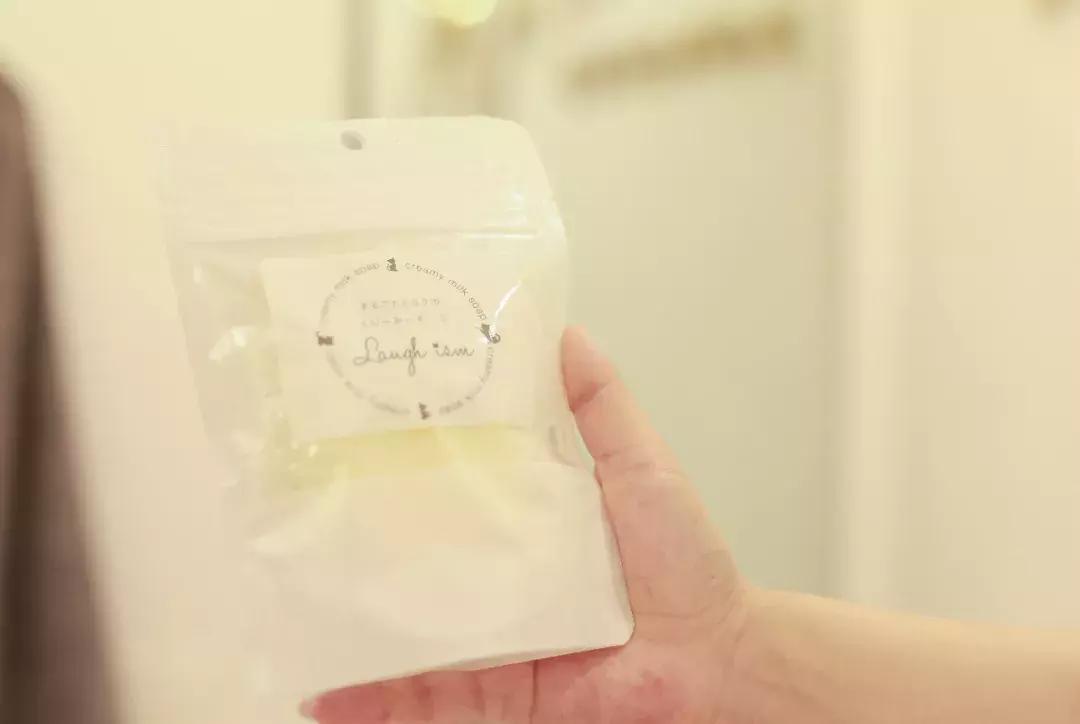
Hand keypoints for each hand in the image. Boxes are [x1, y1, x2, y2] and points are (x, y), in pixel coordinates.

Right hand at [303, 327, 748, 723]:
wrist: (715, 658)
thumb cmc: (683, 561)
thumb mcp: (638, 465)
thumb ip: (600, 405)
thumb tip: (564, 332)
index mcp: (523, 522)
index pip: (449, 491)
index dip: (402, 469)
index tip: (348, 440)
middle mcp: (497, 581)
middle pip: (413, 565)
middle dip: (356, 553)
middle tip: (293, 528)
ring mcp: (489, 642)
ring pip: (404, 635)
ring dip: (348, 631)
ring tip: (289, 613)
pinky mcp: (493, 697)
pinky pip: (425, 701)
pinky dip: (373, 700)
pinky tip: (324, 691)